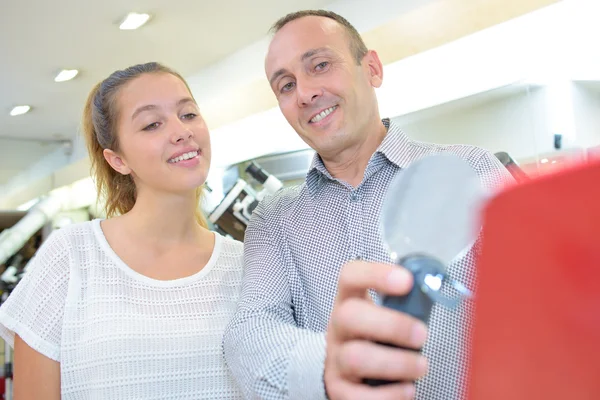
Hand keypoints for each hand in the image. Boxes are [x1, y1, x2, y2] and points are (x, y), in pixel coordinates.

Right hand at [323, 261, 428, 399]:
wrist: (344, 370)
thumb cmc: (373, 336)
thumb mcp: (381, 313)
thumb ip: (403, 302)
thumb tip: (438, 290)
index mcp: (349, 300)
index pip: (351, 276)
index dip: (376, 275)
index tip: (406, 281)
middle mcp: (338, 328)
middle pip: (350, 316)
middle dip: (391, 325)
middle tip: (421, 334)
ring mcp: (335, 359)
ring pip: (356, 357)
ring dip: (395, 363)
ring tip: (420, 366)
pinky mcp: (339, 389)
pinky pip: (358, 396)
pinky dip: (388, 395)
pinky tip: (407, 390)